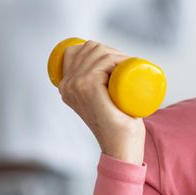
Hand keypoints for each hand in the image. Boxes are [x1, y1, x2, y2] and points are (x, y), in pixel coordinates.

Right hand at [57, 40, 145, 163]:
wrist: (121, 146)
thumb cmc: (117, 122)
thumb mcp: (102, 100)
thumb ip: (98, 89)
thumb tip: (109, 72)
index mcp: (65, 86)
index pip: (78, 50)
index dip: (101, 50)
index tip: (119, 63)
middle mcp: (66, 85)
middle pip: (90, 48)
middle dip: (112, 51)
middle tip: (129, 67)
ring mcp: (75, 86)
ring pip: (99, 52)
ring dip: (119, 55)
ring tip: (130, 70)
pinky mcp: (88, 88)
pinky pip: (103, 61)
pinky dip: (118, 60)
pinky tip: (125, 69)